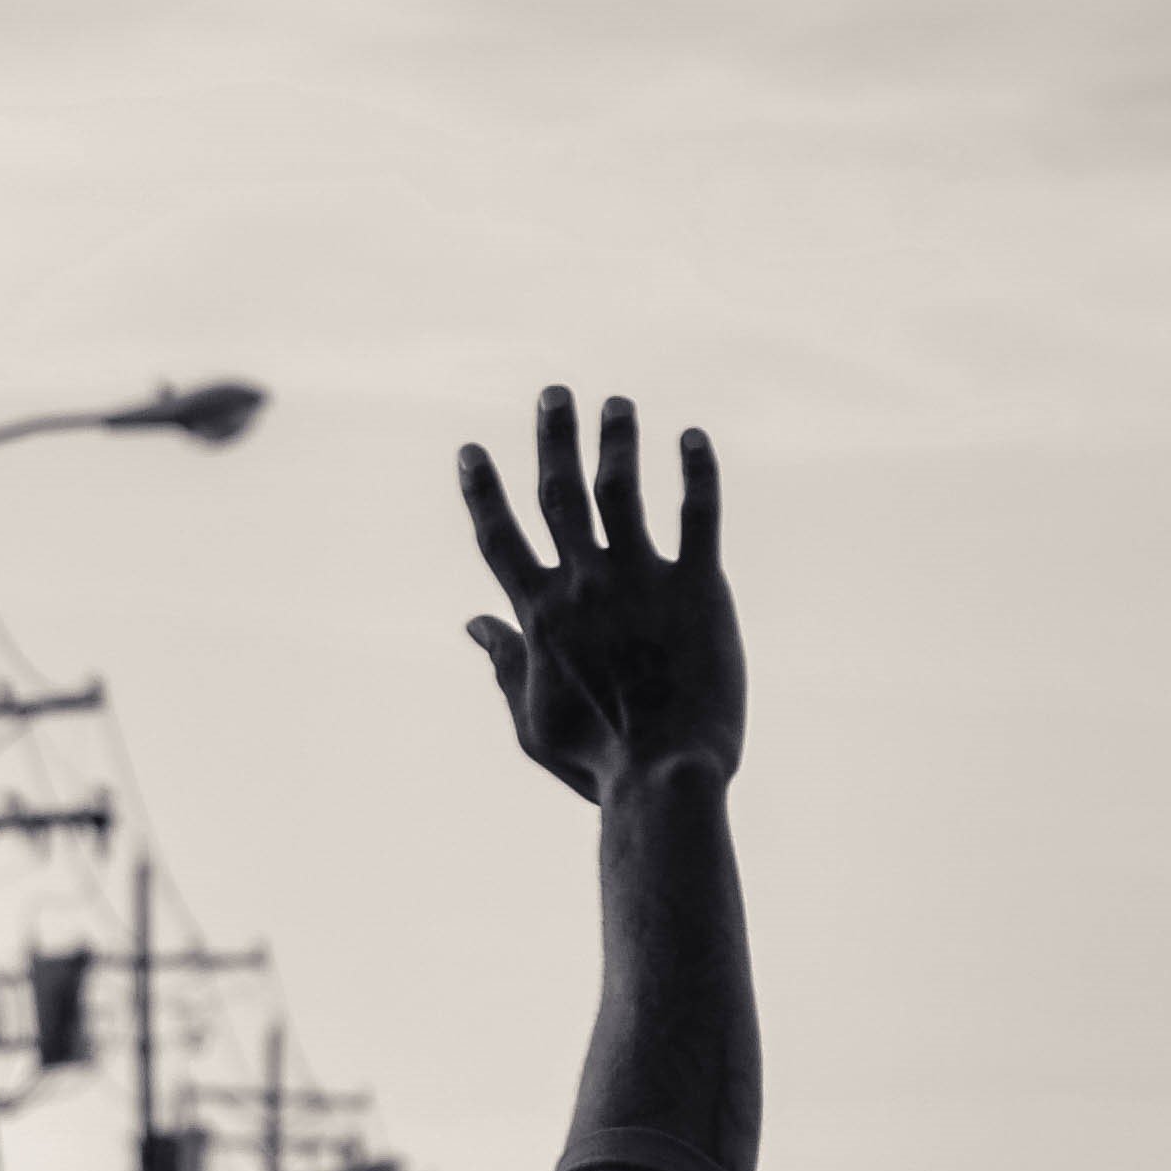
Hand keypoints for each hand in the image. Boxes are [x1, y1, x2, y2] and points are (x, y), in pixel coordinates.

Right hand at [456, 386, 739, 800]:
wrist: (663, 776)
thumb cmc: (592, 761)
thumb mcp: (530, 719)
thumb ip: (502, 663)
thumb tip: (473, 622)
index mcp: (540, 614)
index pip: (500, 537)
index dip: (482, 490)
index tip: (472, 449)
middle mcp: (585, 585)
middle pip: (560, 495)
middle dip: (553, 439)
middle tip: (554, 393)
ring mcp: (642, 582)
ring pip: (623, 492)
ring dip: (616, 441)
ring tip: (617, 403)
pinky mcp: (698, 589)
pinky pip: (698, 516)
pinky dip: (697, 473)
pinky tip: (693, 438)